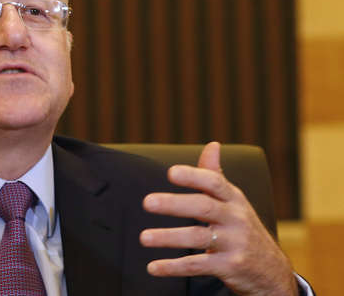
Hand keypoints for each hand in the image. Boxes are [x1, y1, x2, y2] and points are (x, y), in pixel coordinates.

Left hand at [139, 142, 298, 295]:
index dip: (193, 176)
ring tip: (144, 237)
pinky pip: (198, 266)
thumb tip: (212, 146)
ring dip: (168, 237)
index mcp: (233, 200)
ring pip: (198, 238)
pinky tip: (154, 267)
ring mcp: (234, 244)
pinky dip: (174, 267)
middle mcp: (235, 219)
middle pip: (204, 208)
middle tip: (147, 202)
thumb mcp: (234, 202)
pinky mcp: (230, 267)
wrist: (272, 272)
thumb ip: (216, 176)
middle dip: (174, 204)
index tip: (171, 172)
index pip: (214, 183)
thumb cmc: (243, 229)